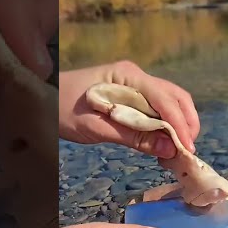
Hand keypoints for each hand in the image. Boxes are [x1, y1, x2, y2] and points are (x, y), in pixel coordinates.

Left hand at [59, 60, 200, 158]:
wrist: (38, 100)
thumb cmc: (61, 110)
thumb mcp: (96, 127)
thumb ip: (134, 136)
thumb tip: (170, 149)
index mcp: (128, 75)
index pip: (165, 98)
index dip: (180, 124)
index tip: (187, 149)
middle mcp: (136, 76)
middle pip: (175, 97)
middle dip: (187, 123)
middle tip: (188, 152)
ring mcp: (134, 84)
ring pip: (169, 102)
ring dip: (179, 125)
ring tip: (178, 151)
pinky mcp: (130, 96)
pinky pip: (156, 109)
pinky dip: (165, 125)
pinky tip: (163, 144)